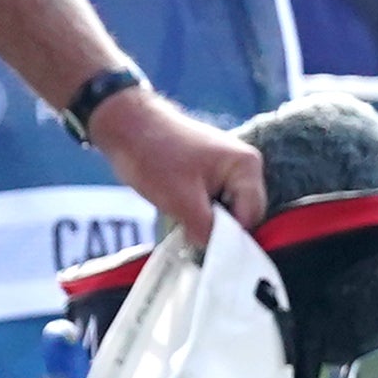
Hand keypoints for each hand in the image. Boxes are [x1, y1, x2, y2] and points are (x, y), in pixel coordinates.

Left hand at [93, 89, 267, 249]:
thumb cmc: (155, 155)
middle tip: (189, 231)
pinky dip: (199, 211)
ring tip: (181, 217)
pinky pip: (214, 202)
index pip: (251, 216)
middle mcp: (245, 166)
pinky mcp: (211, 173)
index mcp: (247, 166)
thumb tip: (216, 252)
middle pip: (243, 214)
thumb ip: (205, 229)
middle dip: (218, 228)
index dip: (230, 236)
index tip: (203, 245)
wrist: (127, 125)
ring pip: (227, 211)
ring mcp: (228, 169)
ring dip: (206, 220)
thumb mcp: (180, 199)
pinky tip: (179, 209)